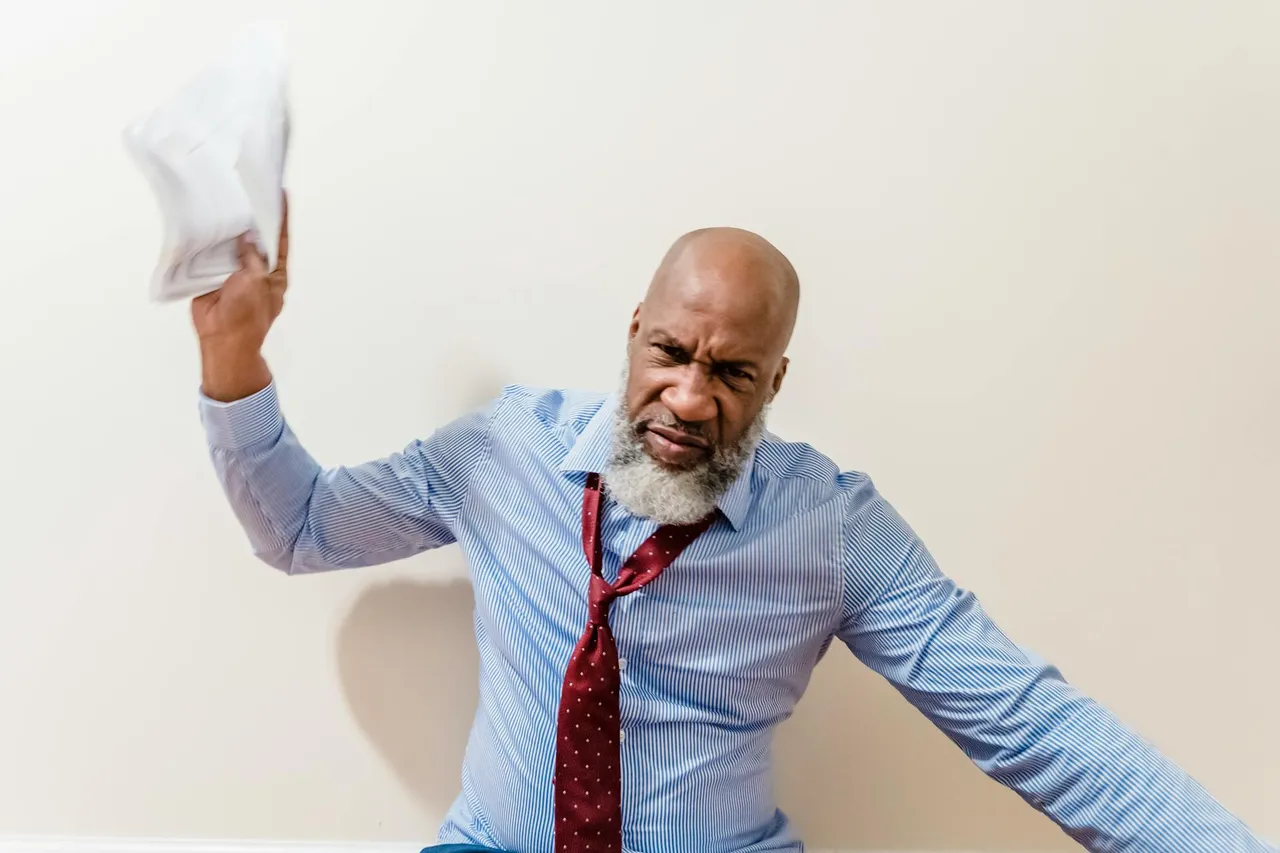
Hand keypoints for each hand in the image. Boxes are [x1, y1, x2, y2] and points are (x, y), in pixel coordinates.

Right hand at [193, 192, 288, 400]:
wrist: (223, 339)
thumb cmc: (247, 315)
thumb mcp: (255, 282)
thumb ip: (251, 257)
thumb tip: (246, 236)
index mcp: (274, 272)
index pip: (279, 240)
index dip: (281, 218)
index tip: (281, 193)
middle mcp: (255, 269)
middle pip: (253, 239)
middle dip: (249, 219)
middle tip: (244, 190)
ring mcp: (233, 272)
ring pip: (231, 245)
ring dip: (227, 228)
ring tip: (222, 201)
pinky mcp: (212, 275)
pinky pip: (210, 255)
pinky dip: (207, 241)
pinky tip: (203, 222)